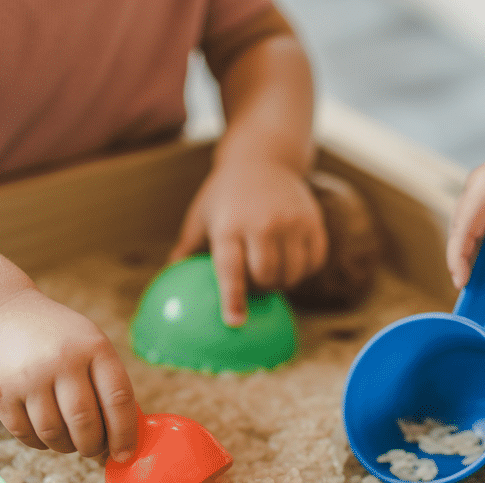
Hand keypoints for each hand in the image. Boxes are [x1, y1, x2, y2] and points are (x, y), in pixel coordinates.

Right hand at [0, 288, 139, 459]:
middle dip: (93, 447)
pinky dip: (40, 443)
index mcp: (94, 348)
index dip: (125, 434)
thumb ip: (109, 384)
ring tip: (69, 441)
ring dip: (66, 447)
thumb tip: (122, 440)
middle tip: (93, 450)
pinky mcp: (0, 392)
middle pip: (85, 423)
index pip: (118, 400)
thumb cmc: (58, 339)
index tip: (125, 454)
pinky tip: (45, 433)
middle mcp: (61, 360)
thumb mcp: (91, 344)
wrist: (1, 315)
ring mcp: (28, 377)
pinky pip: (26, 435)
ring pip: (54, 434)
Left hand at [170, 156, 326, 326]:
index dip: (233, 298)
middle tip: (256, 286)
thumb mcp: (201, 214)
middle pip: (266, 275)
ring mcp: (291, 221)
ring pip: (293, 273)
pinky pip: (314, 261)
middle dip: (261, 289)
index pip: (231, 269)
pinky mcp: (313, 221)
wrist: (263, 158)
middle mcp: (262, 223)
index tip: (234, 322)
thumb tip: (170, 278)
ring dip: (283, 282)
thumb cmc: (225, 193)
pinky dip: (304, 269)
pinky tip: (293, 263)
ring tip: (273, 275)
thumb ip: (188, 247)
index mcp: (229, 225)